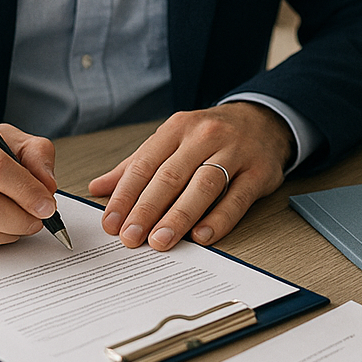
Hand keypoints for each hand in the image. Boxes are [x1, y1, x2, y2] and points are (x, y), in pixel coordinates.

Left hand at [88, 102, 292, 250]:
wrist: (263, 121)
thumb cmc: (210, 136)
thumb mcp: (172, 140)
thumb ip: (136, 165)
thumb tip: (98, 188)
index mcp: (177, 128)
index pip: (145, 164)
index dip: (126, 195)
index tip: (111, 222)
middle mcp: (204, 137)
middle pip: (171, 176)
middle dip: (147, 209)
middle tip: (130, 237)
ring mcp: (234, 153)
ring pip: (202, 186)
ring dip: (179, 216)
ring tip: (160, 240)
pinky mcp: (258, 172)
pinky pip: (237, 198)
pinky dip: (219, 219)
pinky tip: (202, 236)